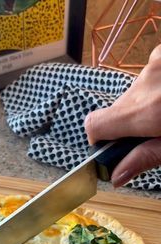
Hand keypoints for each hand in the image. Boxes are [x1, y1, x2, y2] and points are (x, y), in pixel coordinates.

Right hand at [85, 45, 160, 186]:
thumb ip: (145, 158)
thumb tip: (115, 177)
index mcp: (147, 111)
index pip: (94, 124)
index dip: (98, 139)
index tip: (112, 147)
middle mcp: (146, 82)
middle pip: (118, 110)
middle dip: (132, 123)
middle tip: (156, 131)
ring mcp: (156, 62)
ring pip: (136, 93)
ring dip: (147, 105)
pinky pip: (149, 75)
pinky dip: (156, 88)